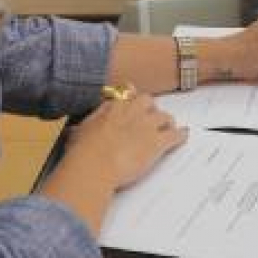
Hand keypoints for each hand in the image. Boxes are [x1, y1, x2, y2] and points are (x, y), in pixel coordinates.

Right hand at [66, 90, 185, 190]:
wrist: (94, 164)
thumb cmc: (83, 151)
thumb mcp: (78, 133)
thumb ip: (82, 128)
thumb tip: (74, 132)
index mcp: (113, 106)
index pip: (127, 93)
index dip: (132, 97)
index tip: (134, 98)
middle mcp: (132, 111)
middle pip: (148, 101)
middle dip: (151, 108)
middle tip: (151, 117)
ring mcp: (147, 125)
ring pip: (165, 116)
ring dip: (167, 122)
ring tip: (169, 127)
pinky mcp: (157, 142)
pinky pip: (175, 135)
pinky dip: (181, 136)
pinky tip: (184, 136)